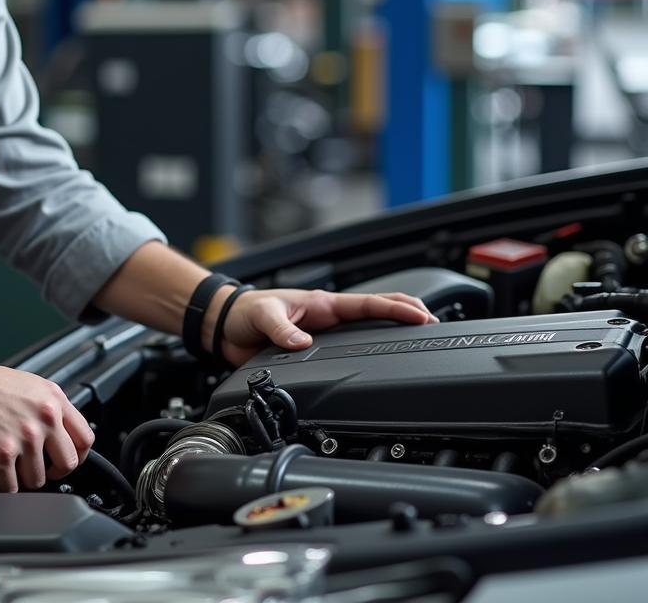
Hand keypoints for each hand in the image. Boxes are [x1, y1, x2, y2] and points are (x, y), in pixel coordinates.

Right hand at [0, 365, 94, 491]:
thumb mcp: (31, 385)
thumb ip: (51, 407)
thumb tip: (62, 432)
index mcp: (54, 399)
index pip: (85, 437)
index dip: (79, 455)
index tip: (68, 460)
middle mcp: (44, 418)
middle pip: (68, 463)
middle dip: (55, 472)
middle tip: (43, 469)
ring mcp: (24, 437)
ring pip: (38, 480)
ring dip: (24, 478)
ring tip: (13, 466)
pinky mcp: (2, 454)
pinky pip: (11, 488)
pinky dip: (4, 486)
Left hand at [213, 288, 436, 366]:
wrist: (227, 326)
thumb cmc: (244, 312)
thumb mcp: (263, 316)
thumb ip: (282, 330)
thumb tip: (302, 343)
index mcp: (321, 304)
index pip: (367, 304)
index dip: (396, 310)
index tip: (421, 316)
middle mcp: (327, 317)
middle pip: (375, 312)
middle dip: (406, 313)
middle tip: (434, 323)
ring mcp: (323, 332)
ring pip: (366, 329)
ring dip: (392, 328)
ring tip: (420, 334)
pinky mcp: (314, 348)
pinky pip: (348, 349)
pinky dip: (370, 349)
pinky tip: (383, 356)